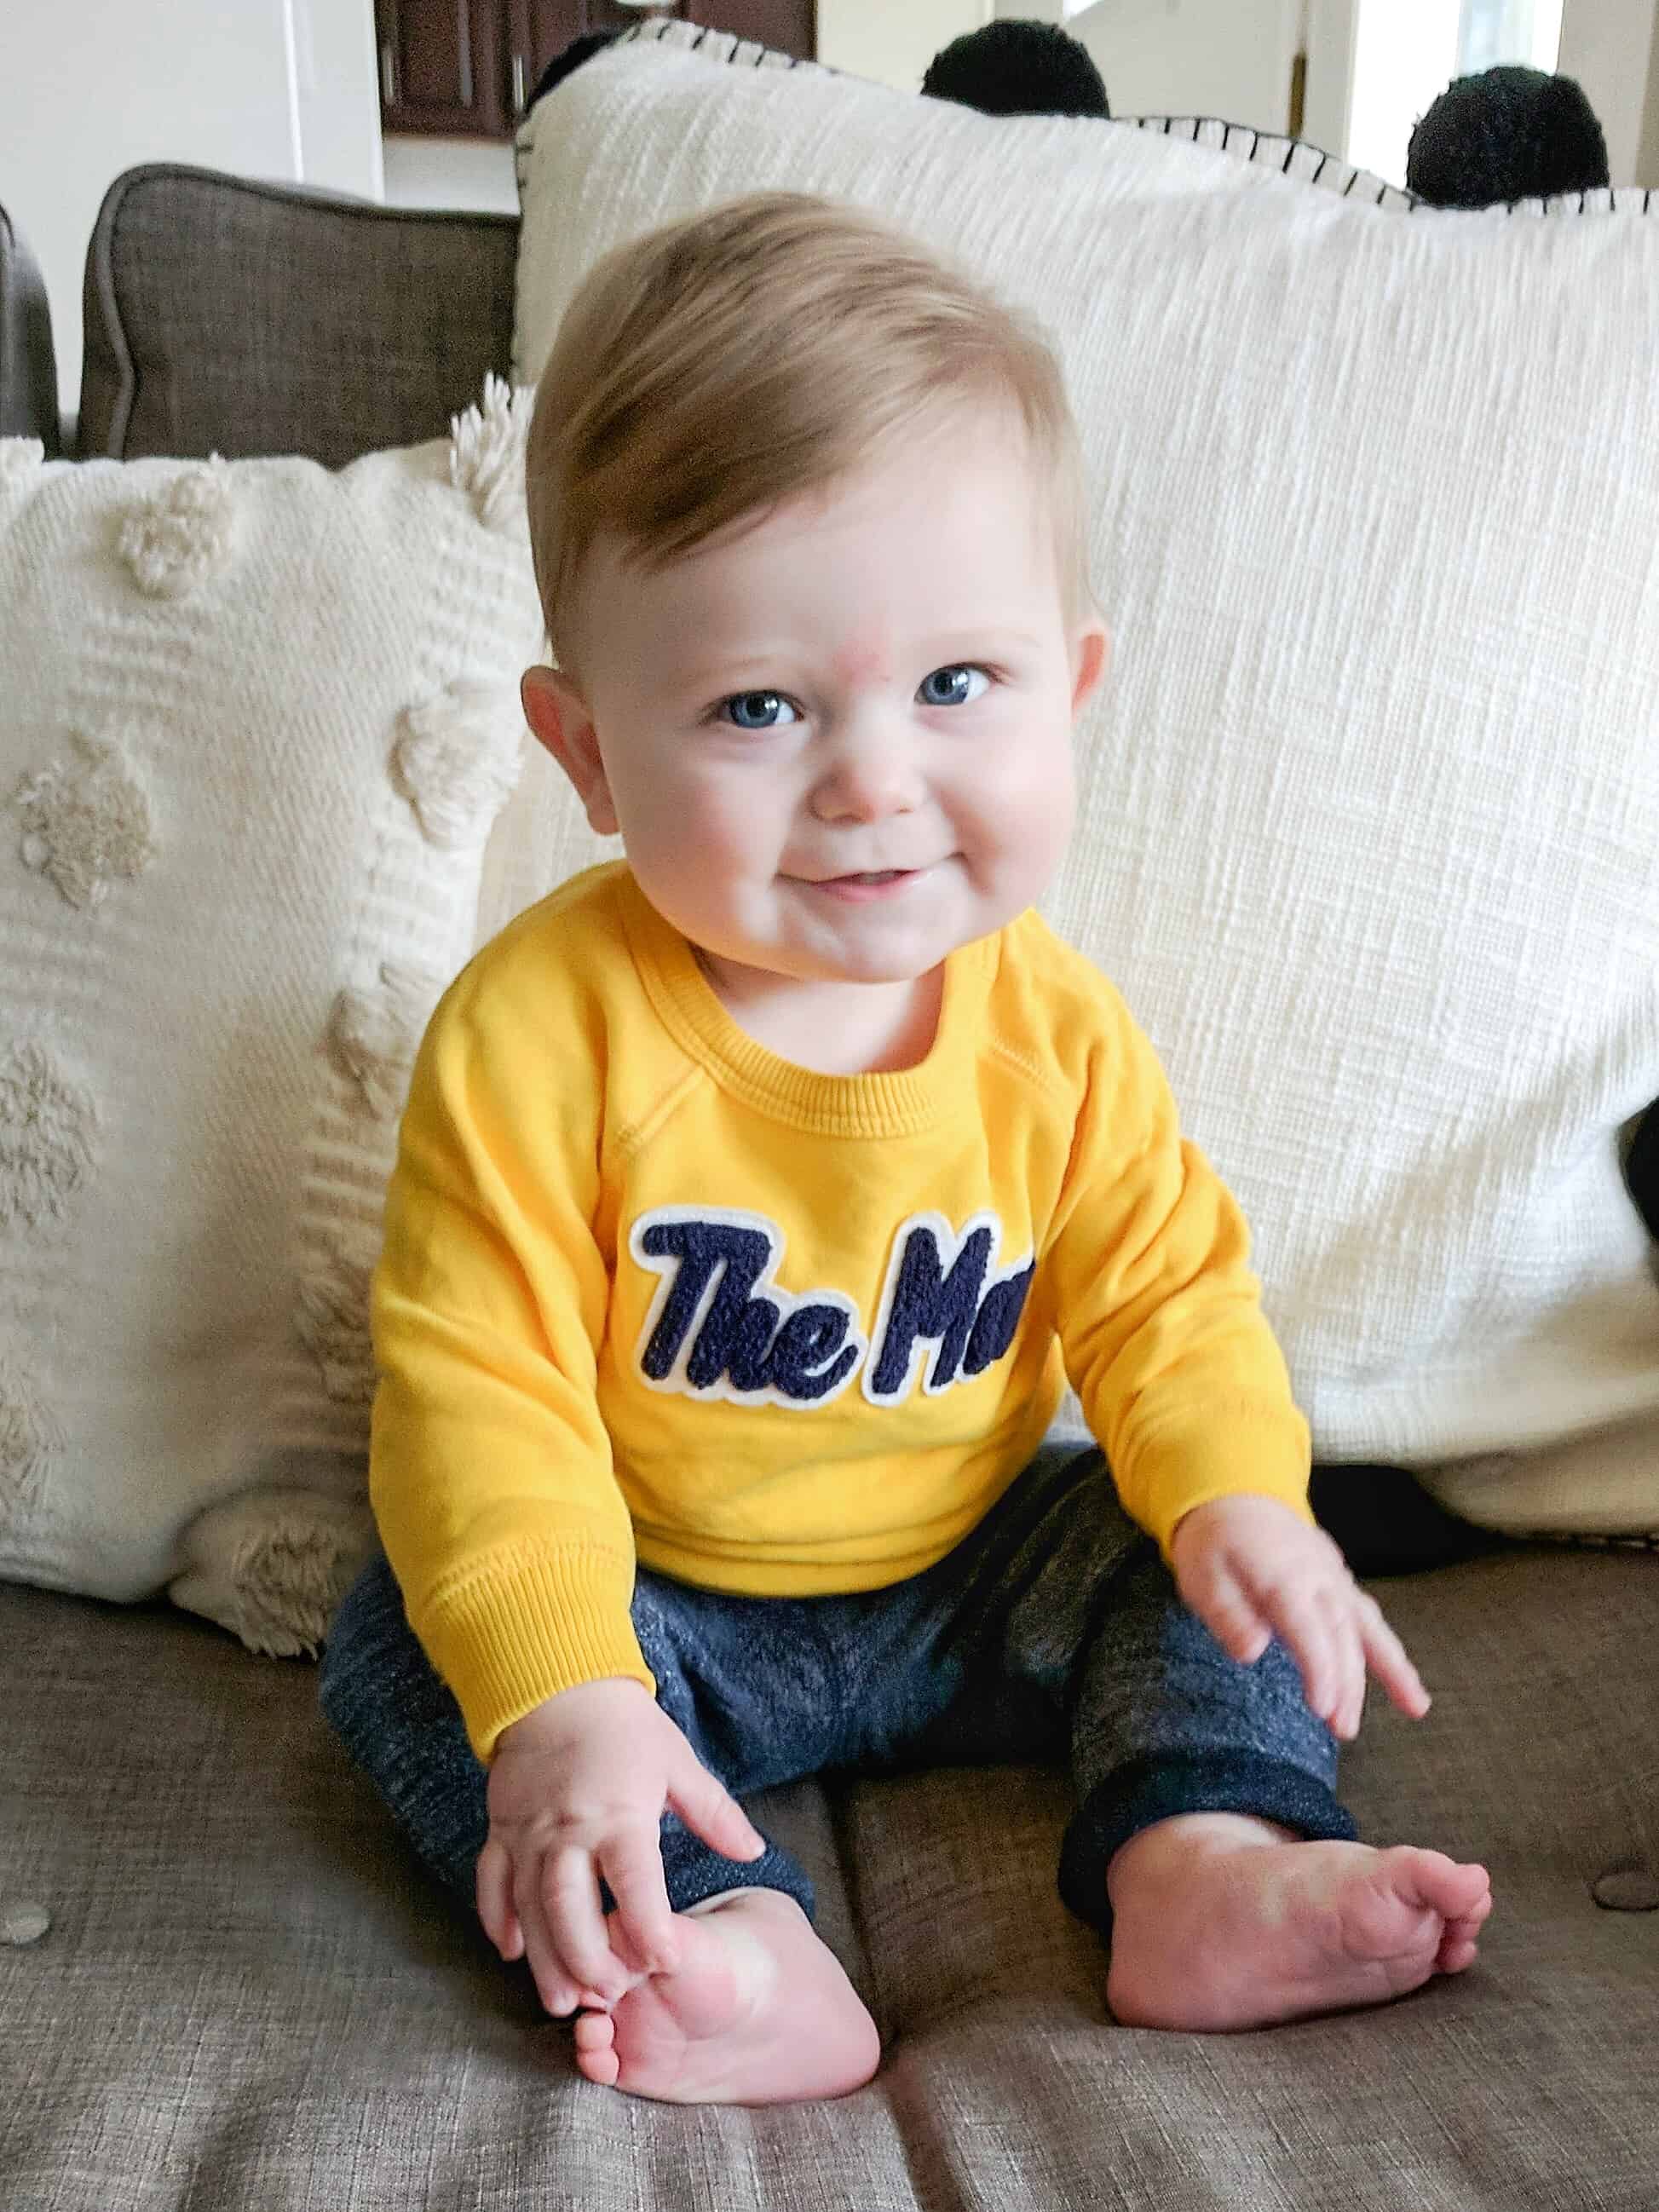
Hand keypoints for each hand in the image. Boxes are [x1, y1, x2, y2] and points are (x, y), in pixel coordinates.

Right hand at [474, 1677, 765, 2015]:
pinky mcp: (501, 1828)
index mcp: (619, 1814)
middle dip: (586, 1958)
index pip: (635, 1881)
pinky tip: (510, 1951)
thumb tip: (754, 1851)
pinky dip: (497, 1918)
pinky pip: (493, 1881)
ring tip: (559, 2002)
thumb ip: (714, 1813)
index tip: (664, 1963)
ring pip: (529, 1905)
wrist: (555, 1683)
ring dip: (543, 1956)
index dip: (648, 1926)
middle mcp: (568, 1830)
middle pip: (569, 1905)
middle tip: (605, 1998)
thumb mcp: (677, 1763)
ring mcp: (528, 1832)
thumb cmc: (624, 1726)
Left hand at [1169, 1494, 1430, 1740]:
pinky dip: (1387, 1646)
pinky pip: (1368, 1615)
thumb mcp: (1201, 1575)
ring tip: (1417, 1707)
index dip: (1320, 1671)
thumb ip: (1227, 1613)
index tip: (1324, 1709)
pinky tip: (1401, 1674)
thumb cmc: (1214, 1540)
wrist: (1234, 1491)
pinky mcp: (1338, 1579)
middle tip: (1345, 1729)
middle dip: (1349, 1685)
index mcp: (1282, 1577)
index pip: (1308, 1630)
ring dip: (1392, 1668)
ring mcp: (1333, 1576)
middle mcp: (1318, 1577)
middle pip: (1342, 1636)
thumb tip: (1251, 1651)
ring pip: (1367, 1626)